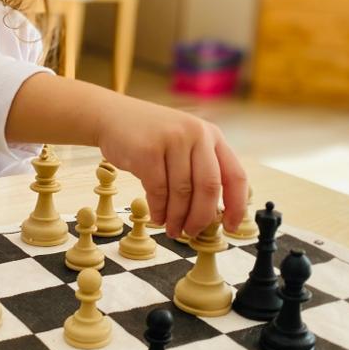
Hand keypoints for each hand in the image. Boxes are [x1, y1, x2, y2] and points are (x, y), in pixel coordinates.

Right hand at [97, 99, 247, 238]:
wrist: (111, 116)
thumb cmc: (150, 137)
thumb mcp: (184, 144)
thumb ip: (199, 170)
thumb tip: (210, 214)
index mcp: (212, 135)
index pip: (235, 175)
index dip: (236, 206)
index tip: (230, 226)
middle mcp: (196, 134)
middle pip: (209, 187)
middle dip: (201, 217)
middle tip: (192, 232)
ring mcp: (172, 140)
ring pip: (182, 192)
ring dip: (177, 217)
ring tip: (172, 229)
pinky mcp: (147, 150)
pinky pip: (158, 190)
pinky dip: (159, 210)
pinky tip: (157, 217)